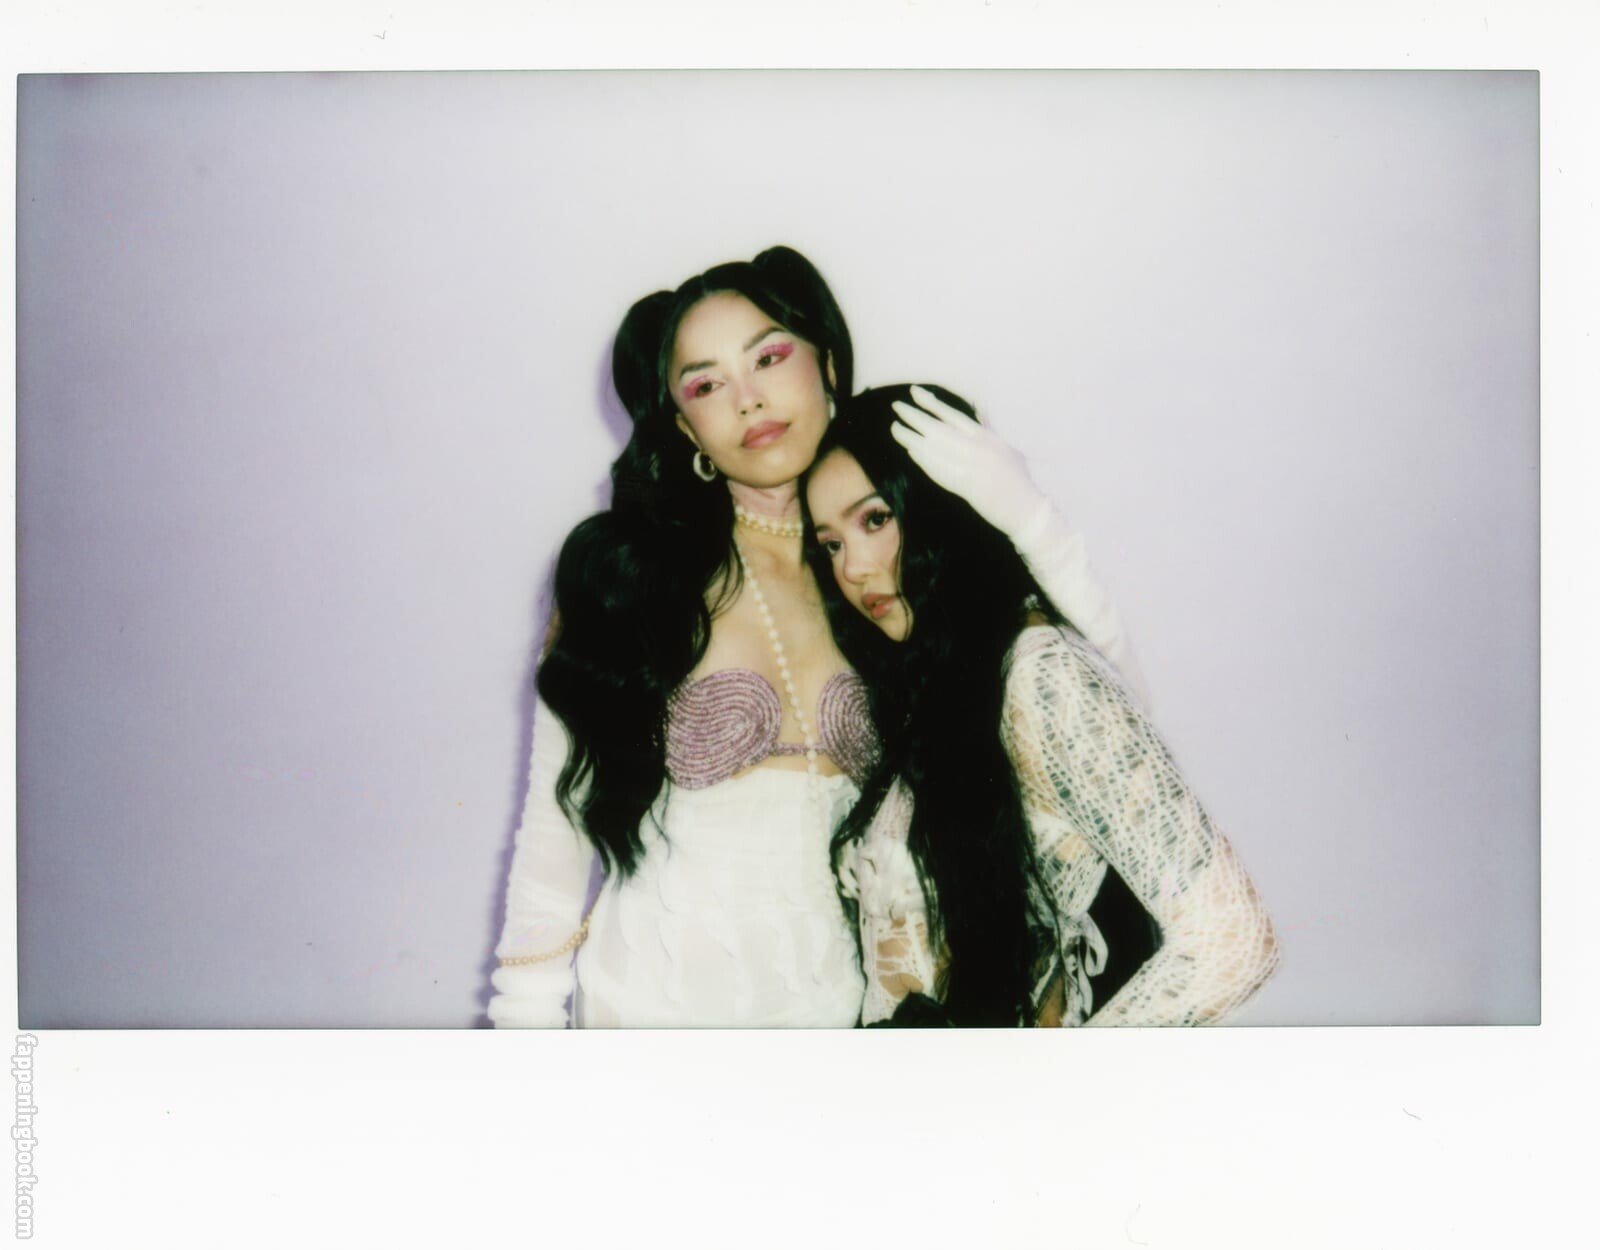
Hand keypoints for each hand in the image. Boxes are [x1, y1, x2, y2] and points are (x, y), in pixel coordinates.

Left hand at [888, 384, 1052, 538]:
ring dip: (911, 437)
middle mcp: (976, 448)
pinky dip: (922, 458)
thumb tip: (978, 411)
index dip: (932, 403)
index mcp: (985, 437)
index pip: (952, 415)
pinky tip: (910, 450)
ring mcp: (969, 467)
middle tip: (897, 407)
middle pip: (938, 428)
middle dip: (915, 416)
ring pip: (933, 447)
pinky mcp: (964, 486)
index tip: (915, 392)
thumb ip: (989, 430)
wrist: (1025, 509)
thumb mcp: (1007, 448)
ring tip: (896, 428)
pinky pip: (937, 469)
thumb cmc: (1018, 480)